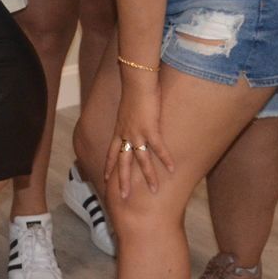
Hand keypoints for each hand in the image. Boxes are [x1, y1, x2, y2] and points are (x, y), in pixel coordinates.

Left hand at [104, 79, 174, 201]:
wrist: (136, 80)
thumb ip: (130, 117)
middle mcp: (125, 134)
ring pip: (141, 160)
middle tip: (122, 198)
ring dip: (148, 177)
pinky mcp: (150, 128)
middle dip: (122, 181)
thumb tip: (134, 119)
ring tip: (154, 191)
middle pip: (122, 163)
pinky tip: (172, 169)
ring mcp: (137, 133)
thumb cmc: (134, 90)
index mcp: (119, 130)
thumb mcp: (127, 107)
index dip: (109, 166)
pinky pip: (158, 148)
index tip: (105, 179)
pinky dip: (165, 159)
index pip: (111, 153)